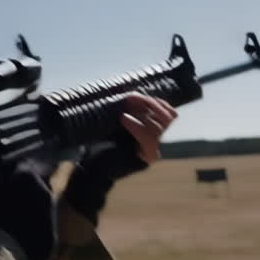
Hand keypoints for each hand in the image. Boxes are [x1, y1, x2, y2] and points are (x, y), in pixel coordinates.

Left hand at [61, 93, 177, 223]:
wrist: (91, 166)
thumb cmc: (98, 143)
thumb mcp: (112, 121)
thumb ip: (126, 109)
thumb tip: (131, 93)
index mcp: (149, 128)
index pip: (168, 113)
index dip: (158, 102)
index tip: (138, 95)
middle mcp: (154, 138)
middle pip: (167, 118)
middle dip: (150, 104)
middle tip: (131, 98)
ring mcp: (152, 149)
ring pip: (158, 127)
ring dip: (142, 113)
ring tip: (123, 111)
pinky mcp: (147, 158)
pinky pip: (149, 140)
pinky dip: (137, 127)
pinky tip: (124, 119)